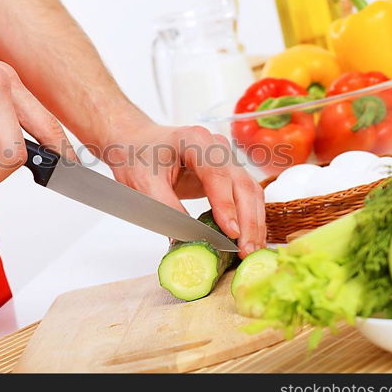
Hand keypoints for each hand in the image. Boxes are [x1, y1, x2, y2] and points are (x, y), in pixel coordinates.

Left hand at [100, 120, 265, 256]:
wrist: (137, 144)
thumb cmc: (138, 157)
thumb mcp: (143, 183)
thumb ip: (167, 209)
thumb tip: (190, 239)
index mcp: (194, 140)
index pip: (217, 173)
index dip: (226, 204)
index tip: (230, 232)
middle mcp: (217, 146)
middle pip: (241, 184)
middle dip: (247, 221)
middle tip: (245, 251)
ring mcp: (226, 160)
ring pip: (250, 192)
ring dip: (254, 223)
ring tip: (250, 252)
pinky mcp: (228, 175)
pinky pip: (246, 197)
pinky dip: (250, 219)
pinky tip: (249, 241)